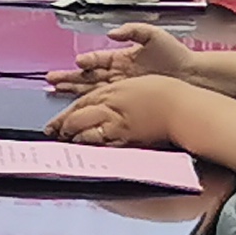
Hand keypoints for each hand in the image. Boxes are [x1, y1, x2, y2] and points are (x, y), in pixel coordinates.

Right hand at [47, 21, 194, 91]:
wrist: (192, 75)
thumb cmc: (175, 54)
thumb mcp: (153, 35)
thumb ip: (133, 31)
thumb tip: (113, 34)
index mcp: (121, 57)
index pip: (98, 59)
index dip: (88, 61)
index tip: (78, 63)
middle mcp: (117, 72)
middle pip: (88, 75)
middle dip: (69, 77)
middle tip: (51, 79)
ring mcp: (120, 85)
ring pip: (91, 88)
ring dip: (73, 89)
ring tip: (55, 89)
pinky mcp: (127, 97)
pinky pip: (104, 100)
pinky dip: (90, 102)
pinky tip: (77, 105)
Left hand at [51, 77, 190, 149]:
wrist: (182, 107)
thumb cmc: (163, 92)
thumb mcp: (132, 84)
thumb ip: (112, 93)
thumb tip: (99, 101)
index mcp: (111, 91)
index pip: (80, 103)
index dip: (65, 113)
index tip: (55, 122)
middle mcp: (110, 107)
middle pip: (78, 117)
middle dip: (63, 126)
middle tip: (53, 132)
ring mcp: (118, 124)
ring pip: (87, 132)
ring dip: (74, 138)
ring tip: (65, 142)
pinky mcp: (127, 138)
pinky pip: (103, 144)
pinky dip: (91, 147)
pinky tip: (85, 150)